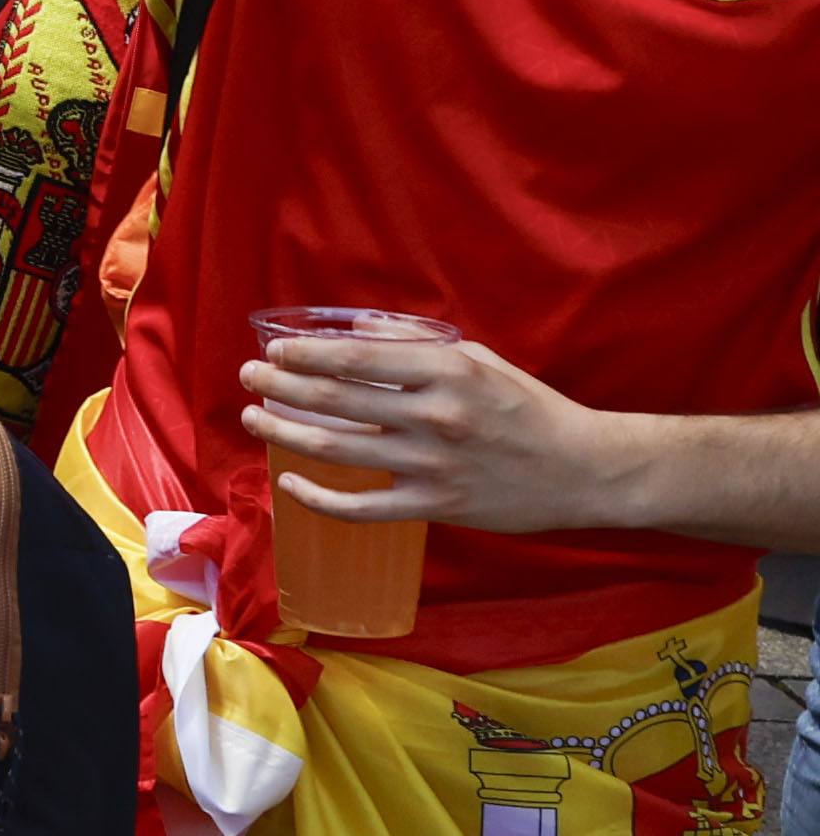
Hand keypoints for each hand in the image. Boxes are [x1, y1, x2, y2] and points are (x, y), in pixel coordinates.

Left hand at [246, 326, 646, 536]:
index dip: (305, 355)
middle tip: (249, 376)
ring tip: (253, 417)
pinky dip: (318, 499)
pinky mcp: (436, 506)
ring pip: (337, 451)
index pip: (357, 359)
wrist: (586, 470)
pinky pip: (361, 507)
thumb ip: (417, 345)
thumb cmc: (530, 408)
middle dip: (280, 387)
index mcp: (447, 372)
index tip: (275, 351)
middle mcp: (435, 417)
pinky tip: (289, 485)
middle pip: (335, 401)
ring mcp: (433, 465)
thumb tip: (358, 327)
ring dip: (284, 432)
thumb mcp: (480, 361)